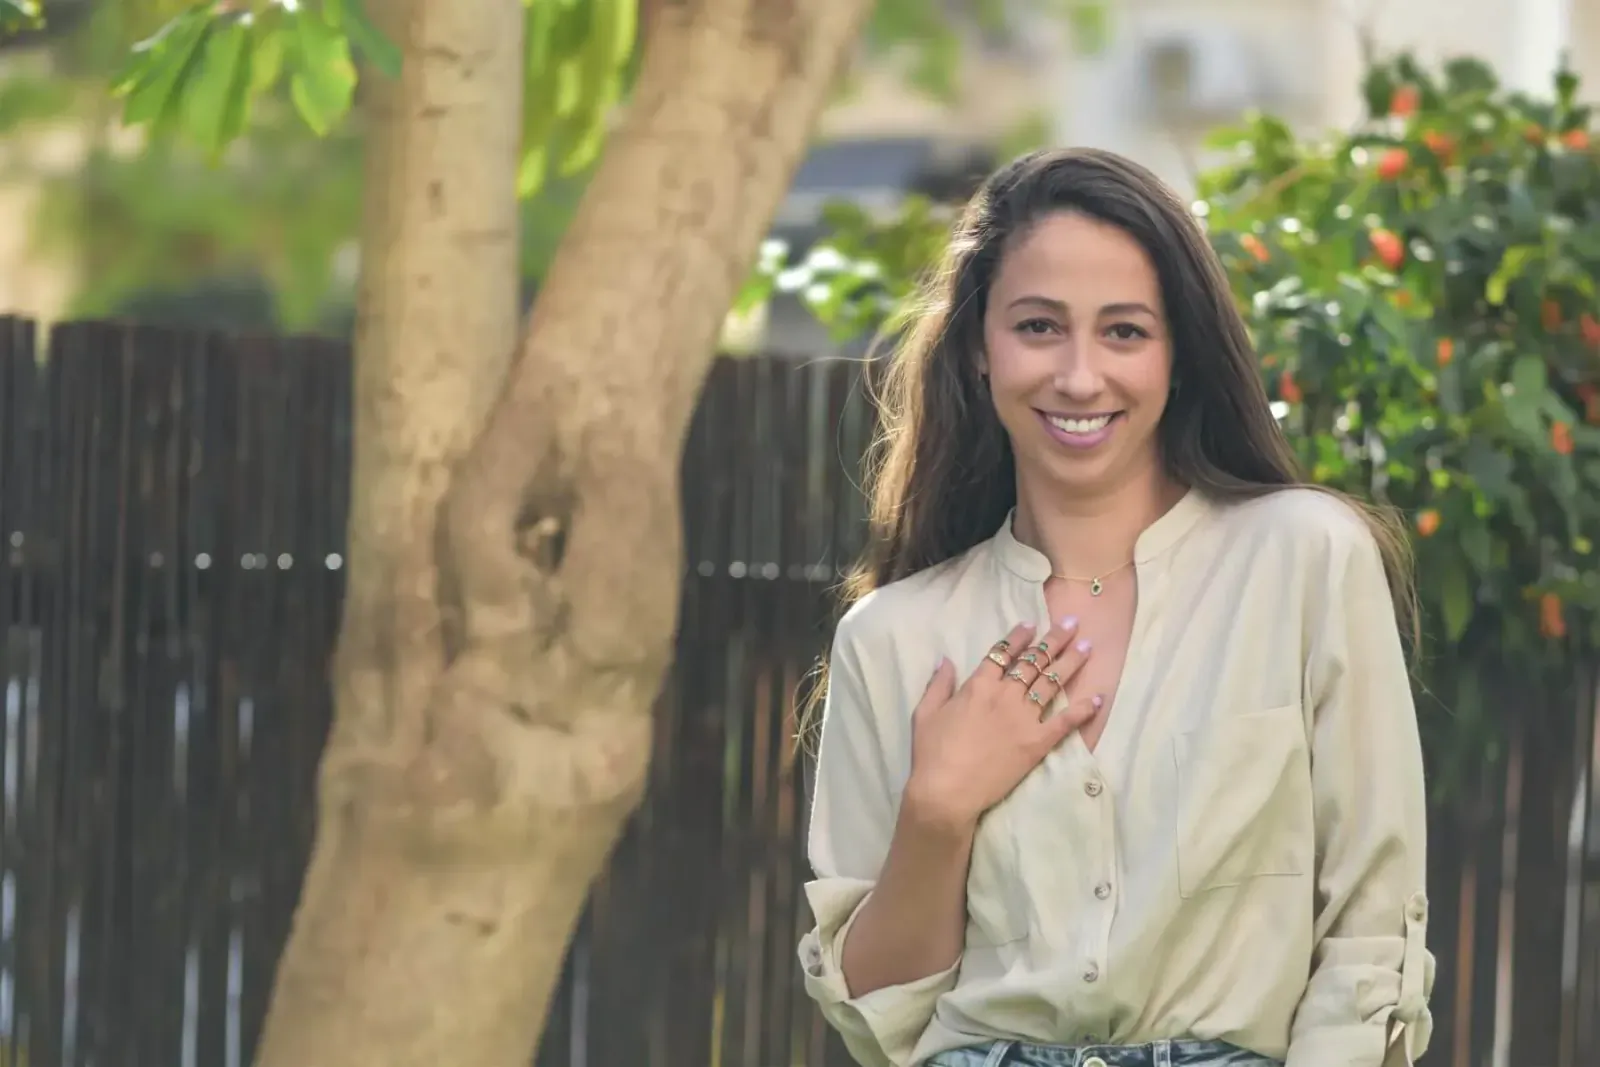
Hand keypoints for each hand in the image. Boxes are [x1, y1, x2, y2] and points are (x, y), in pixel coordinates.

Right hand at [904, 619, 1096, 831]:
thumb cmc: (932, 753)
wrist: (947, 791)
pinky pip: (1065, 721)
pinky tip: (1098, 697)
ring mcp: (1024, 718)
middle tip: (1071, 624)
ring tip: (1087, 647)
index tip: (1032, 624)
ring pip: (1052, 682)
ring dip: (1071, 663)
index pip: (1002, 652)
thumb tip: (946, 660)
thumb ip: (938, 685)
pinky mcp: (1037, 742)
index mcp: (978, 686)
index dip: (1018, 636)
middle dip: (1054, 640)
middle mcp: (1005, 695)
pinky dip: (1083, 709)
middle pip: (1034, 661)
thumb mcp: (924, 714)